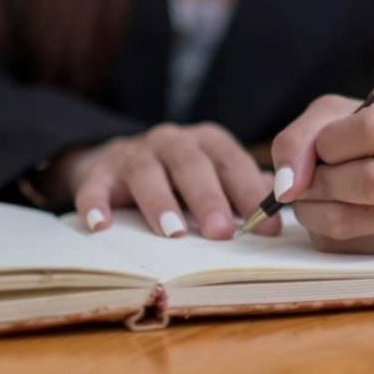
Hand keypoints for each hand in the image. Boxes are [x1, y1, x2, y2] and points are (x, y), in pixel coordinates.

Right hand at [48, 123, 281, 238]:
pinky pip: (94, 185)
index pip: (231, 160)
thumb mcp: (215, 177)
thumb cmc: (180, 178)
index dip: (249, 191)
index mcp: (206, 141)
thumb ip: (245, 190)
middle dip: (208, 198)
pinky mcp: (99, 172)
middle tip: (220, 232)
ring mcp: (133, 154)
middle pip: (191, 163)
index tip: (266, 226)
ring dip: (160, 202)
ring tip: (173, 232)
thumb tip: (279, 215)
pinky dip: (95, 203)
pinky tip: (101, 226)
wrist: (117, 162)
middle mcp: (171, 141)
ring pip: (146, 172)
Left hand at [271, 93, 373, 253]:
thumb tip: (289, 188)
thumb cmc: (371, 128)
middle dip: (322, 182)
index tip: (321, 145)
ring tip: (313, 194)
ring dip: (315, 210)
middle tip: (308, 179)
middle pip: (372, 183)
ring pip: (356, 221)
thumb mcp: (336, 113)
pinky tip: (335, 210)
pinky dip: (327, 231)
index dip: (330, 141)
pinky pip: (354, 246)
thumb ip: (301, 137)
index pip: (373, 131)